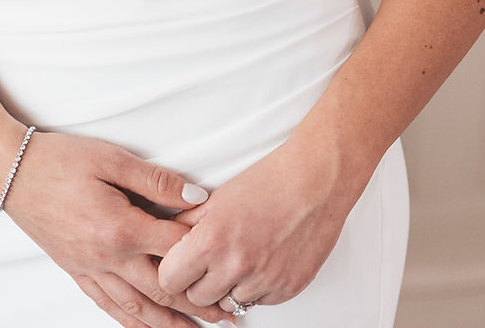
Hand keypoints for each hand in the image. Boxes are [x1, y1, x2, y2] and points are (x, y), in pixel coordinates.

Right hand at [4, 131, 236, 327]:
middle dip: (198, 305)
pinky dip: (132, 322)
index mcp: (121, 227)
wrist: (14, 172)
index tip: (229, 259)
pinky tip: (146, 327)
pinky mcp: (77, 272)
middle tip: (229, 316)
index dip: (205, 253)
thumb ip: (156, 180)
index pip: (175, 247)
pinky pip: (109, 307)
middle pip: (163, 289)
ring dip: (169, 324)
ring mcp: (90, 269)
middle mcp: (108, 257)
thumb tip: (196, 195)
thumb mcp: (112, 159)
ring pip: (137, 308)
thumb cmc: (62, 160)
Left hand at [156, 138, 355, 309]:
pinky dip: (257, 287)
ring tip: (242, 255)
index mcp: (212, 240)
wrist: (316, 181)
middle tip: (211, 259)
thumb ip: (189, 224)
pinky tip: (264, 258)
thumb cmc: (269, 181)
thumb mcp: (218, 198)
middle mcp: (236, 267)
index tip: (179, 263)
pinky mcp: (286, 289)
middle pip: (197, 298)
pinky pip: (259, 302)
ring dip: (231, 285)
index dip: (173, 270)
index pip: (169, 280)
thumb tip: (168, 240)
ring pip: (228, 303)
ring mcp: (263, 282)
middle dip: (200, 281)